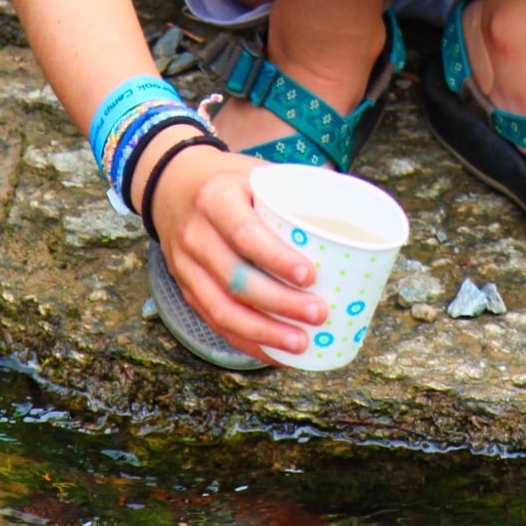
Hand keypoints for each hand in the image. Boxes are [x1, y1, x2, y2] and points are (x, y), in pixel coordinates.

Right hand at [143, 141, 328, 362]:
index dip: (277, 258)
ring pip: (222, 309)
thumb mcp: (255, 172)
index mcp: (216, 199)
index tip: (310, 275)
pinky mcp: (185, 289)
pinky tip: (275, 353)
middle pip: (235, 279)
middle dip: (280, 303)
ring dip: (264, 332)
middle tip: (319, 314)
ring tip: (302, 343)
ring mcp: (185, 266)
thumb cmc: (229, 181)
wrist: (172, 186)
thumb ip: (294, 191)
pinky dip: (246, 342)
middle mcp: (195, 235)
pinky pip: (214, 322)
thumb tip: (353, 209)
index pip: (244, 234)